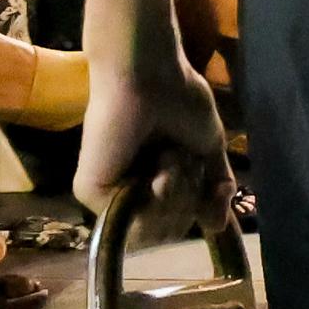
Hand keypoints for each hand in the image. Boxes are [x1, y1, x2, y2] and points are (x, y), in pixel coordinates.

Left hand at [75, 50, 231, 222]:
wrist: (152, 77)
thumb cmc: (179, 100)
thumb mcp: (208, 150)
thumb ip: (214, 190)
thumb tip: (216, 227)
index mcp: (149, 181)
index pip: (177, 222)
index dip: (199, 208)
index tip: (208, 182)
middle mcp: (127, 191)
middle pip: (169, 231)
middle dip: (189, 198)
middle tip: (182, 160)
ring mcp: (107, 194)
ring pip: (154, 231)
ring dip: (177, 196)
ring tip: (170, 157)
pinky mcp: (91, 192)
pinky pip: (134, 223)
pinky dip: (158, 199)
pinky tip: (157, 171)